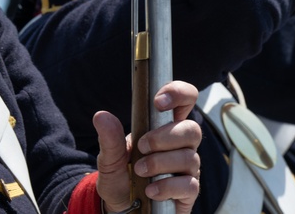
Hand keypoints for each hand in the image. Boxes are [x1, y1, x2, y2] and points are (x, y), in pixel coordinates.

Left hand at [94, 80, 200, 213]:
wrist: (121, 211)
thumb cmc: (121, 180)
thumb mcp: (109, 160)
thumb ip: (109, 139)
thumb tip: (101, 116)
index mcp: (164, 128)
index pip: (185, 99)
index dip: (178, 93)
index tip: (158, 102)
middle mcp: (181, 145)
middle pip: (192, 128)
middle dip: (164, 137)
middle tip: (141, 147)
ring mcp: (187, 168)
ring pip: (190, 157)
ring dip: (160, 163)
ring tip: (140, 172)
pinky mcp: (188, 191)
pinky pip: (189, 184)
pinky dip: (166, 186)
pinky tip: (151, 190)